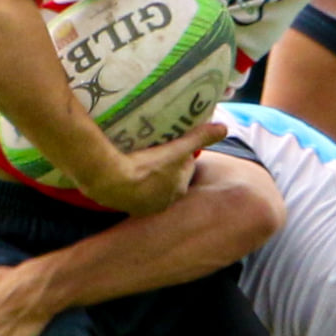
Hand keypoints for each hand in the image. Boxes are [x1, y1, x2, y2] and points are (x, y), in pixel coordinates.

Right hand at [74, 119, 226, 213]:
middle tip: (154, 147)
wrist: (110, 181)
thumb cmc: (148, 166)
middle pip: (167, 179)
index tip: (171, 143)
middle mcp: (162, 203)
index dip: (179, 155)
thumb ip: (200, 138)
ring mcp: (141, 206)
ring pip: (148, 186)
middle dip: (163, 165)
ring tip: (137, 156)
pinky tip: (122, 169)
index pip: (185, 169)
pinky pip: (129, 190)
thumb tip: (224, 128)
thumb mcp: (178, 149)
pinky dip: (128, 180)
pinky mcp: (121, 205)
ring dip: (145, 174)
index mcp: (179, 190)